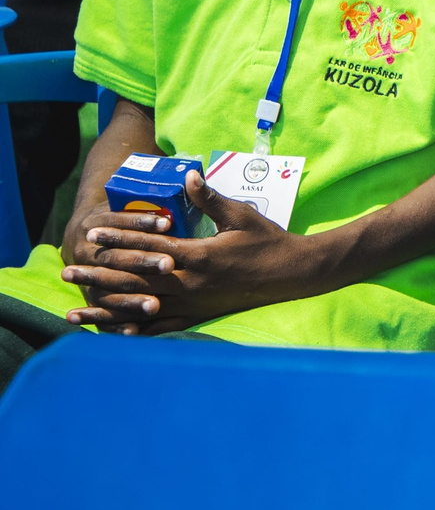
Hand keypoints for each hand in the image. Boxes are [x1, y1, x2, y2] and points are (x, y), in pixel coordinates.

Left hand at [62, 175, 322, 331]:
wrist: (291, 274)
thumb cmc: (268, 240)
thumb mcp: (241, 215)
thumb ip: (210, 198)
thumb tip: (188, 176)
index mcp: (199, 256)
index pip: (148, 247)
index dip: (117, 239)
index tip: (91, 234)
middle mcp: (190, 283)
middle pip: (134, 280)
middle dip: (98, 274)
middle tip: (67, 270)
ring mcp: (192, 304)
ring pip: (139, 307)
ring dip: (104, 308)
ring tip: (74, 309)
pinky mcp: (197, 315)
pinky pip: (159, 327)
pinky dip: (132, 330)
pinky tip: (110, 333)